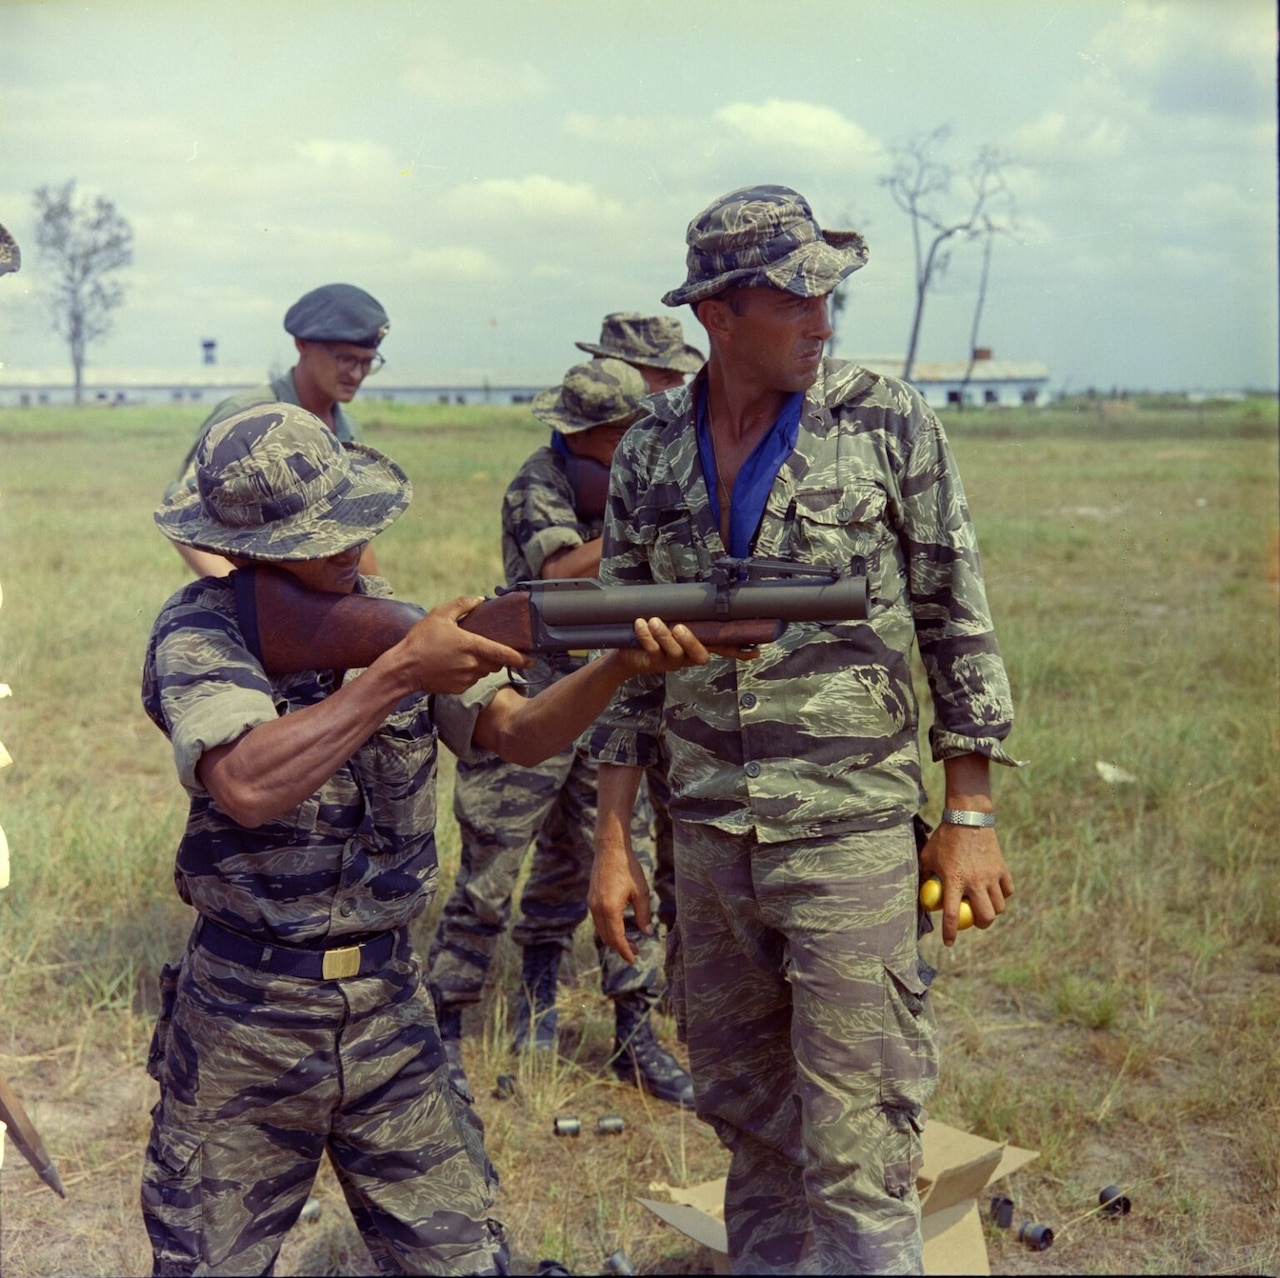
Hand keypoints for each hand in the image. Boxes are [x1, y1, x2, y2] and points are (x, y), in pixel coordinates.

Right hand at [398, 596, 528, 693]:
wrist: (404, 668)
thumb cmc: (421, 640)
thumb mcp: (440, 615)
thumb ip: (462, 605)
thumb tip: (479, 600)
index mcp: (471, 646)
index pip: (503, 653)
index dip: (520, 658)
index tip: (532, 659)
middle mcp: (473, 664)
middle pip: (496, 662)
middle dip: (495, 655)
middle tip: (484, 645)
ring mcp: (467, 679)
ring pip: (484, 670)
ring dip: (482, 663)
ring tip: (463, 653)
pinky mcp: (460, 688)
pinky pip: (472, 679)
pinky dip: (470, 672)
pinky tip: (454, 664)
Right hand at [589, 838, 651, 963]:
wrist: (610, 850)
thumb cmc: (628, 868)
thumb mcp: (641, 892)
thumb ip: (644, 915)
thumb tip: (647, 933)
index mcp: (610, 909)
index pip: (616, 938)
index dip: (625, 951)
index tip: (633, 959)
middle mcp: (597, 909)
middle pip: (607, 937)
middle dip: (620, 947)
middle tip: (636, 951)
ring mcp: (592, 904)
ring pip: (601, 930)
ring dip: (614, 938)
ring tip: (631, 941)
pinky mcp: (591, 899)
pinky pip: (599, 920)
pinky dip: (609, 928)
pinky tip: (620, 926)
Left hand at [613, 617, 760, 677]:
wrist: (628, 652)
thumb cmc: (657, 631)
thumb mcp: (675, 619)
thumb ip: (689, 611)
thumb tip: (704, 591)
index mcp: (699, 645)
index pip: (723, 649)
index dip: (739, 651)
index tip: (756, 652)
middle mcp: (689, 656)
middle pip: (699, 655)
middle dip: (690, 642)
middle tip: (679, 627)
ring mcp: (672, 661)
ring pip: (673, 652)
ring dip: (663, 635)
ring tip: (654, 620)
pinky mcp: (654, 662)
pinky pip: (652, 650)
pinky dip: (645, 636)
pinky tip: (640, 623)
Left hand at [919, 824, 1012, 945]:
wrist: (968, 817)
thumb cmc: (944, 838)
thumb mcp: (928, 857)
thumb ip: (926, 877)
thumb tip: (923, 896)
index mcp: (954, 881)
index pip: (952, 915)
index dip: (950, 933)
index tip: (949, 943)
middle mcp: (975, 882)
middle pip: (985, 917)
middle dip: (981, 924)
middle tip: (975, 921)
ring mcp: (991, 876)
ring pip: (999, 907)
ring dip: (992, 911)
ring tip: (984, 905)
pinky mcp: (1002, 868)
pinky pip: (1007, 891)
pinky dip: (1002, 895)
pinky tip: (995, 892)